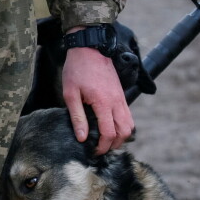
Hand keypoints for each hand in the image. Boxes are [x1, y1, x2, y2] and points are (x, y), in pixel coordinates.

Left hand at [62, 28, 133, 154]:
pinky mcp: (121, 94)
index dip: (102, 147)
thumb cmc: (77, 69)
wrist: (90, 47)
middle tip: (100, 150)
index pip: (109, 133)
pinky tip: (110, 128)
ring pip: (129, 125)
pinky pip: (128, 115)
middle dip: (114, 145)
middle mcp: (117, 102)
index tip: (93, 152)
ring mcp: (121, 98)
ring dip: (121, 137)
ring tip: (106, 142)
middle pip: (124, 132)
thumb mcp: (70, 94)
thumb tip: (82, 138)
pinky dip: (122, 126)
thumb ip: (77, 117)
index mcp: (103, 103)